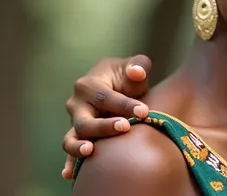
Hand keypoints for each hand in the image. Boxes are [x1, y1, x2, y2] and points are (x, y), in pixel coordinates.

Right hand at [61, 54, 152, 179]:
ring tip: (90, 151)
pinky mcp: (79, 136)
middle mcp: (77, 105)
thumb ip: (138, 65)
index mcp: (88, 85)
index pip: (105, 97)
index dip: (125, 105)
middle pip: (86, 121)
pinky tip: (70, 175)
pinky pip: (71, 152)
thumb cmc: (129, 76)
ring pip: (72, 138)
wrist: (120, 86)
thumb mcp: (135, 65)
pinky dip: (70, 163)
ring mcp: (76, 122)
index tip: (144, 111)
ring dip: (78, 147)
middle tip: (125, 127)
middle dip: (104, 126)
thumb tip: (137, 72)